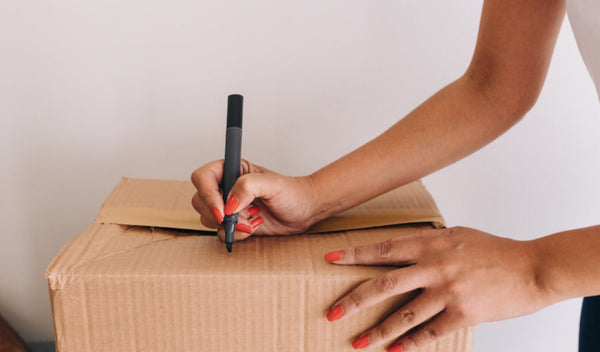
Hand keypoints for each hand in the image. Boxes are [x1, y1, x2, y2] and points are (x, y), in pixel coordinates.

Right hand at [191, 159, 315, 240]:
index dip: (207, 194)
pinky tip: (255, 226)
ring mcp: (228, 206)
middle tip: (239, 219)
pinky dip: (236, 234)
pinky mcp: (234, 223)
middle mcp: (226, 186)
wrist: (304, 210)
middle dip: (217, 214)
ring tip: (253, 219)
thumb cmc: (292, 192)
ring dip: (230, 225)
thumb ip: (248, 187)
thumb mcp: (272, 184)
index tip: (222, 210)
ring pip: (208, 218)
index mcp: (231, 169)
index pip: (202, 177)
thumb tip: (229, 204)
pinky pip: (221, 232)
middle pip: (200, 200)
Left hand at [324, 226, 551, 350]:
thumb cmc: (494, 250)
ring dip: (378, 331)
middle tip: (332, 313)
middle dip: (354, 300)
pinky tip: (394, 351)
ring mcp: (448, 291)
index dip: (353, 254)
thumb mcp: (456, 236)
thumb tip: (401, 251)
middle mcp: (434, 266)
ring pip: (403, 315)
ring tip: (357, 343)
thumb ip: (427, 244)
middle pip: (384, 284)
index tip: (329, 258)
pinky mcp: (463, 313)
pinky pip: (430, 333)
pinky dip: (410, 344)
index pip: (382, 248)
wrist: (532, 268)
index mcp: (430, 244)